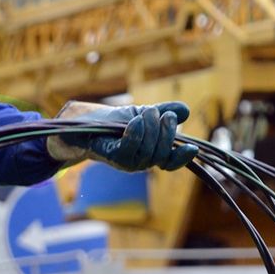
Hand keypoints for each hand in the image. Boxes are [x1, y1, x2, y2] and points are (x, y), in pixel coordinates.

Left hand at [47, 101, 197, 171]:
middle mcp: (140, 162)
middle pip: (162, 153)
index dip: (182, 158)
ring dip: (151, 129)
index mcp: (150, 154)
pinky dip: (136, 133)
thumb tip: (186, 111)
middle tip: (162, 113)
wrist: (82, 125)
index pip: (171, 162)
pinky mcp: (112, 156)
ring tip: (147, 111)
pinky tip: (136, 120)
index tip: (192, 148)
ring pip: (148, 151)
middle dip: (166, 132)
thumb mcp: (142, 114)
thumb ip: (163, 112)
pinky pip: (129, 149)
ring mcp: (126, 162)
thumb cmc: (112, 122)